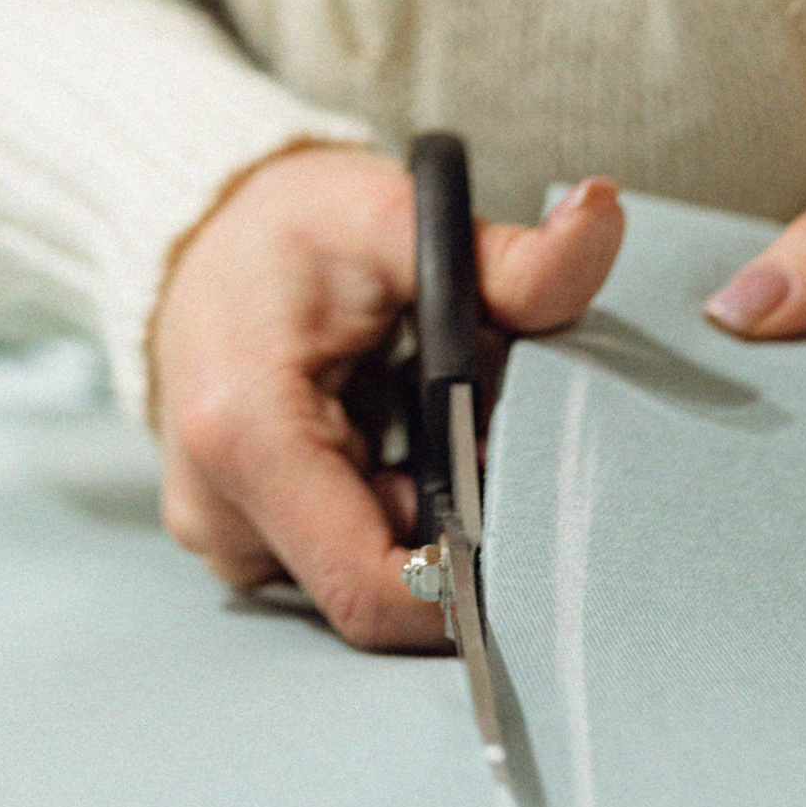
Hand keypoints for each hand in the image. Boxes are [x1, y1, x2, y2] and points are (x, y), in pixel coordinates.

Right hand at [150, 145, 623, 648]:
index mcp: (245, 436)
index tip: (524, 502)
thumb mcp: (398, 217)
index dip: (469, 576)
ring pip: (364, 570)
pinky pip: (336, 553)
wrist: (204, 229)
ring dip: (418, 504)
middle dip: (451, 512)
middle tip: (473, 413)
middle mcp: (216, 507)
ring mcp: (219, 532)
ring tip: (416, 403)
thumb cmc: (290, 225)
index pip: (376, 589)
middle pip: (381, 579)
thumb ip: (507, 254)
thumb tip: (601, 218)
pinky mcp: (234, 535)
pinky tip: (380, 424)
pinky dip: (381, 500)